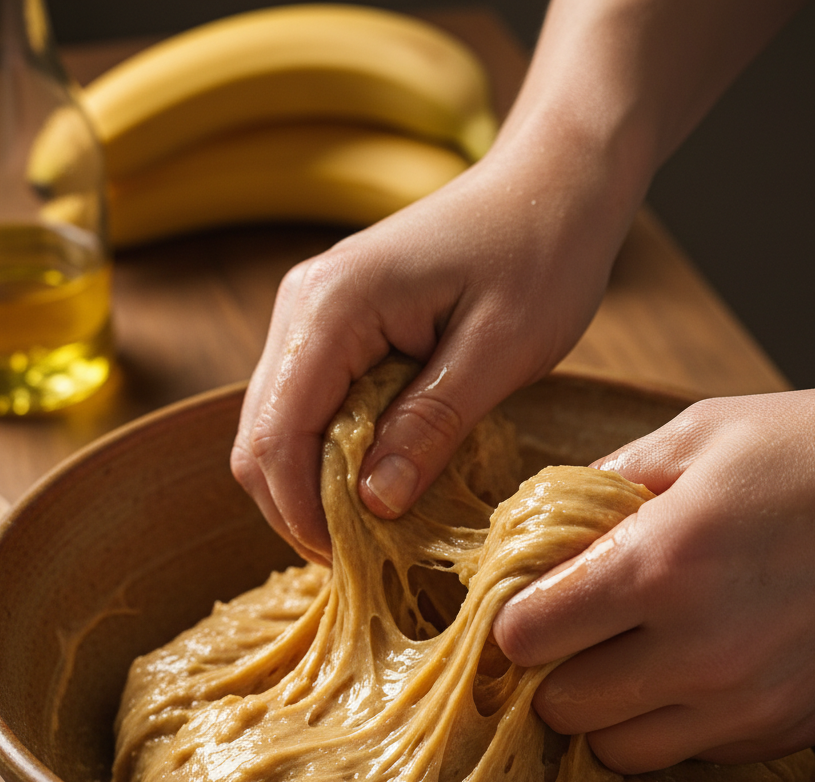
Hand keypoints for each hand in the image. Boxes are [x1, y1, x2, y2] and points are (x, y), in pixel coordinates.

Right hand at [231, 140, 635, 561]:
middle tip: (368, 557)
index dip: (301, 514)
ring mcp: (314, 317)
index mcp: (332, 309)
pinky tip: (386, 480)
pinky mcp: (338, 329)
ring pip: (283, 430)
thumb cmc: (540, 253)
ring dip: (320, 487)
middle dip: (303, 509)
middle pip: (262, 440)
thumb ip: (429, 426)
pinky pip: (315, 411)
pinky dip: (339, 458)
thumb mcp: (498, 352)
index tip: (351, 564)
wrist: (552, 183)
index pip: (277, 435)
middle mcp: (303, 310)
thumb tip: (372, 504)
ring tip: (381, 527)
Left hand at [493, 385, 814, 771]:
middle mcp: (698, 651)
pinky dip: (670, 723)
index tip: (527, 604)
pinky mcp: (789, 729)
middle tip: (574, 631)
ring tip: (627, 656)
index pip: (526, 635)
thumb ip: (603, 484)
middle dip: (552, 670)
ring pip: (618, 752)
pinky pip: (690, 754)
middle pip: (561, 709)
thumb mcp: (699, 434)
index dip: (515, 618)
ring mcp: (748, 703)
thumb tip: (543, 526)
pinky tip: (693, 668)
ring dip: (604, 710)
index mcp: (660, 564)